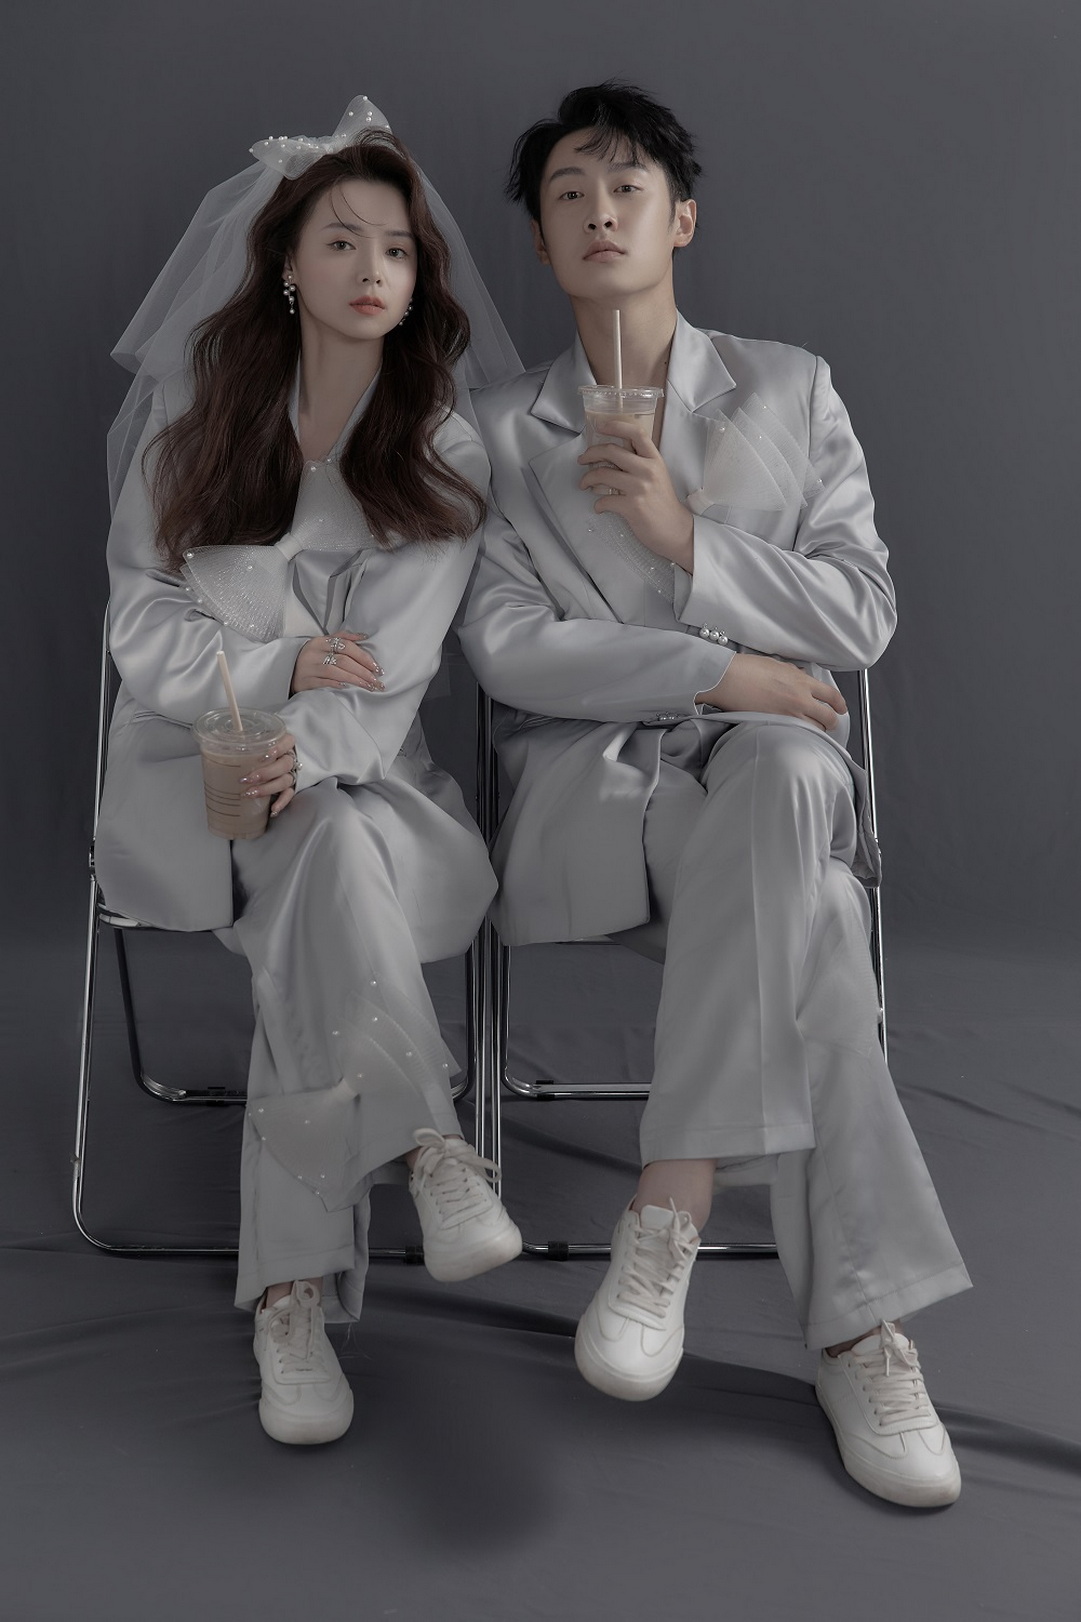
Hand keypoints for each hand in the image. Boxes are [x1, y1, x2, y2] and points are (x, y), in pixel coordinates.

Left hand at [240, 731, 299, 818]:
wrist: (271, 762)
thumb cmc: (258, 751)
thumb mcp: (252, 743)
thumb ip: (242, 740)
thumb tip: (218, 741)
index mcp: (283, 743)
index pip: (288, 742)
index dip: (278, 748)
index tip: (264, 755)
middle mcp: (288, 758)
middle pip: (284, 764)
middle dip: (266, 773)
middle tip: (248, 778)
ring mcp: (290, 773)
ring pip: (285, 781)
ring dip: (268, 788)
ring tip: (251, 793)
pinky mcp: (289, 787)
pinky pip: (288, 795)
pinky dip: (281, 803)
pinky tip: (272, 809)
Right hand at [291, 631, 383, 694]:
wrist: (286, 671)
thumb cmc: (312, 658)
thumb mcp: (323, 644)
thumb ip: (342, 638)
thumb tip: (364, 636)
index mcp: (320, 642)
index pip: (346, 646)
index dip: (363, 656)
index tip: (376, 667)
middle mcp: (313, 653)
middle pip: (343, 660)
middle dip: (363, 671)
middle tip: (376, 680)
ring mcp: (308, 668)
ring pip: (335, 672)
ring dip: (355, 679)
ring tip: (368, 686)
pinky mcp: (304, 682)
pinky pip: (323, 683)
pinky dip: (337, 684)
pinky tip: (348, 688)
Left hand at [578, 418, 693, 569]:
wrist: (674, 529)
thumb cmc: (662, 502)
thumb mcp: (656, 474)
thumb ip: (639, 461)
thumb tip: (611, 453)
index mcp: (654, 459)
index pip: (635, 433)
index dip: (615, 426)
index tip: (599, 426)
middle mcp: (647, 470)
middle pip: (611, 451)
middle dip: (590, 454)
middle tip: (582, 460)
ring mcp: (640, 488)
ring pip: (603, 474)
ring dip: (587, 479)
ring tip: (584, 485)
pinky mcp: (632, 507)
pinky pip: (605, 500)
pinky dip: (597, 504)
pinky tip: (599, 507)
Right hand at [700, 653, 846, 731]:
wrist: (729, 678)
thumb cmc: (747, 668)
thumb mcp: (777, 664)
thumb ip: (793, 673)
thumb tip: (801, 676)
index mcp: (802, 681)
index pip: (831, 695)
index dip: (840, 704)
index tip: (841, 708)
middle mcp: (800, 699)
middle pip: (827, 716)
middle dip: (832, 722)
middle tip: (830, 724)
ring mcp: (788, 714)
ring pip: (813, 729)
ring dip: (815, 730)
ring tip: (812, 731)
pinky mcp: (775, 724)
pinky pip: (795, 733)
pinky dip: (799, 734)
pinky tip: (795, 733)